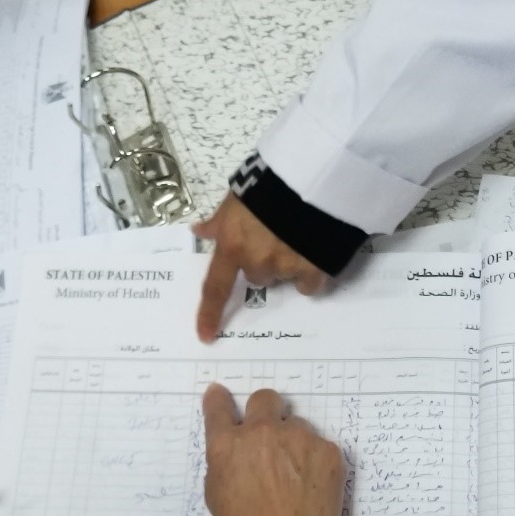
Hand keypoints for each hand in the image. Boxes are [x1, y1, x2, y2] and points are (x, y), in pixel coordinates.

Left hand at [194, 193, 327, 341]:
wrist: (314, 178)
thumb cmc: (269, 182)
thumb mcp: (238, 196)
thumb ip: (220, 220)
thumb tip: (199, 231)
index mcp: (233, 245)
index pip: (216, 287)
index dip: (210, 313)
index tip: (205, 336)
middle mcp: (257, 262)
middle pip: (256, 276)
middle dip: (263, 262)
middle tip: (274, 237)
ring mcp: (286, 268)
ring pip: (282, 278)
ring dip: (286, 265)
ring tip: (298, 237)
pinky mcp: (315, 269)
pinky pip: (308, 284)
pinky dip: (310, 274)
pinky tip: (315, 252)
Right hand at [201, 384, 347, 515]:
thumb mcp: (217, 497)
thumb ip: (223, 463)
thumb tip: (232, 448)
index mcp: (227, 445)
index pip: (218, 408)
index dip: (219, 400)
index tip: (220, 395)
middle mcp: (262, 432)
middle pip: (265, 398)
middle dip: (264, 410)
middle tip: (268, 433)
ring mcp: (299, 438)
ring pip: (296, 424)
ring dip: (293, 441)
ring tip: (293, 477)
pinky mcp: (328, 450)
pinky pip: (319, 445)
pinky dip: (314, 461)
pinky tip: (311, 487)